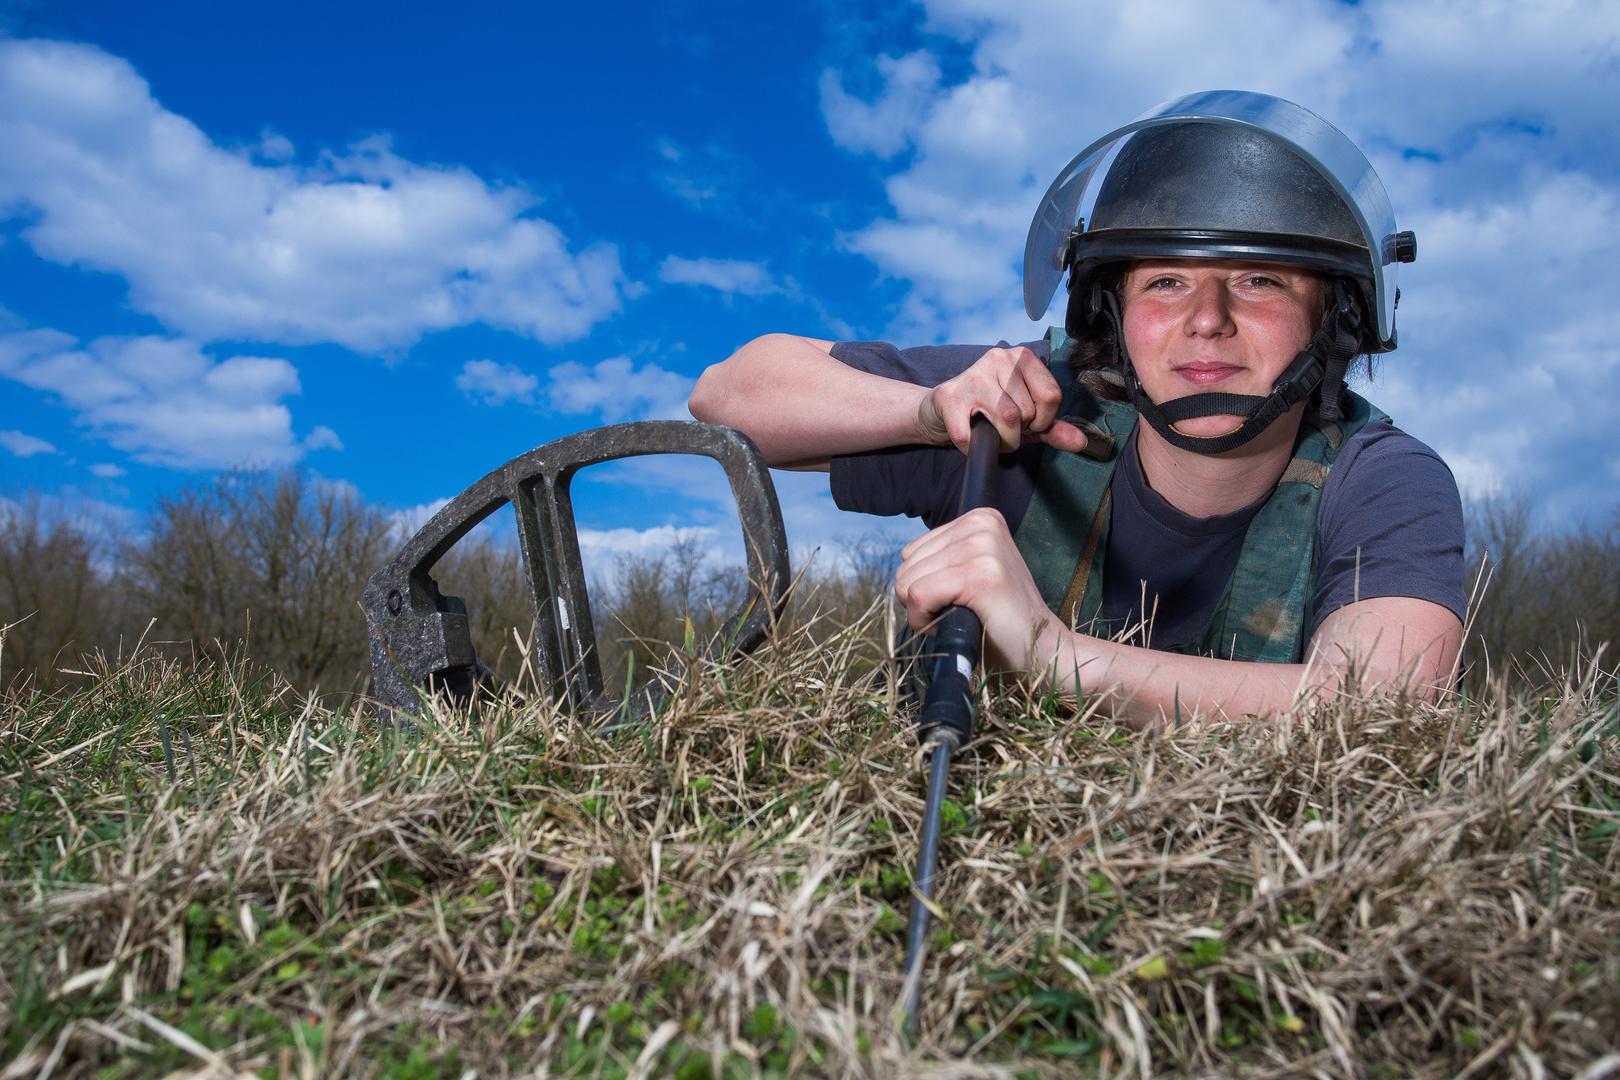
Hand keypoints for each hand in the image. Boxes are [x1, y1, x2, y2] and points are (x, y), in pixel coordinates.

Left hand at [894, 507, 1062, 669]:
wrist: (1043, 650)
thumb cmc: (1000, 620)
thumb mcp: (970, 572)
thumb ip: (940, 559)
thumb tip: (900, 567)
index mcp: (980, 518)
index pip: (911, 552)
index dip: (926, 585)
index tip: (961, 598)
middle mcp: (981, 524)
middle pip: (906, 566)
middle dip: (923, 599)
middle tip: (964, 612)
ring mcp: (983, 547)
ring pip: (907, 582)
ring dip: (926, 612)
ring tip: (965, 617)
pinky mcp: (980, 575)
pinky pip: (918, 596)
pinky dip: (925, 621)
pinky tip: (956, 624)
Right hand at [917, 346, 1089, 454]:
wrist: (941, 409)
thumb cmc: (990, 411)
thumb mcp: (1027, 418)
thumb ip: (1054, 428)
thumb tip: (1081, 442)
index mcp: (1022, 357)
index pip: (1051, 395)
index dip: (1043, 419)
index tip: (1029, 423)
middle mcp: (998, 358)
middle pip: (1027, 412)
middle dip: (1019, 432)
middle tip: (1004, 427)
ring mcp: (973, 376)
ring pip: (1006, 421)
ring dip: (1001, 441)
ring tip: (991, 433)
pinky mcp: (950, 397)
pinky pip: (973, 435)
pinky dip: (973, 447)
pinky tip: (971, 438)